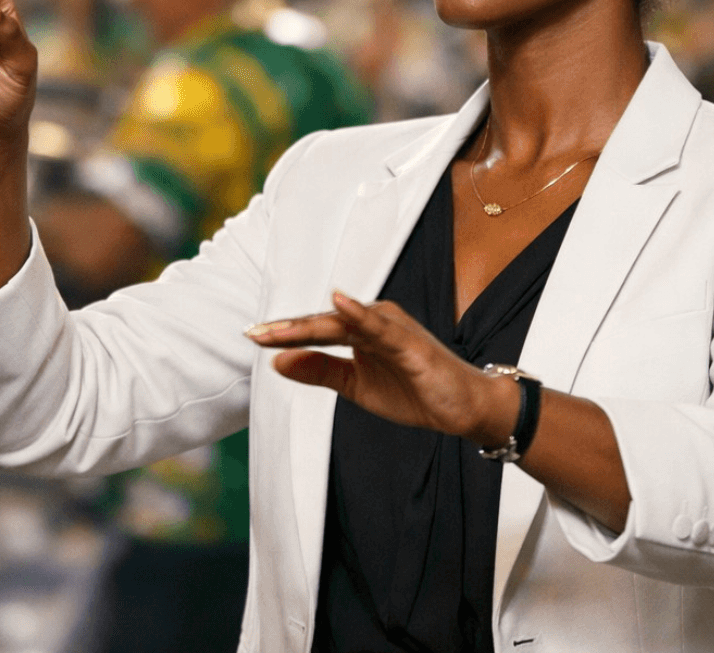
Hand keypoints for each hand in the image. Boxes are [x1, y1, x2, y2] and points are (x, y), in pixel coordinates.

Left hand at [247, 292, 514, 443]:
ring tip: (277, 328)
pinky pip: (381, 327)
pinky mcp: (411, 342)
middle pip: (324, 323)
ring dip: (310, 325)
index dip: (284, 333)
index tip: (251, 335)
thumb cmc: (413, 392)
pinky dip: (359, 314)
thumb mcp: (357, 387)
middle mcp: (374, 321)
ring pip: (345, 323)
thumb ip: (321, 371)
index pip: (316, 330)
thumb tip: (277, 362)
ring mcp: (393, 329)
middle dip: (288, 328)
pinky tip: (338, 303)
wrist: (463, 410)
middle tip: (253, 333)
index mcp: (361, 330)